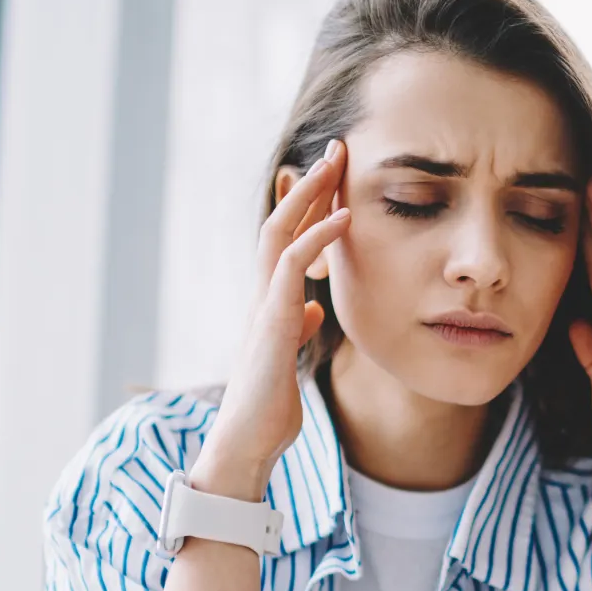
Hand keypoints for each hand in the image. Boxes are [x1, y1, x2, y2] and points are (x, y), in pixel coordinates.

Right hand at [192, 140, 348, 499]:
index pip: (284, 240)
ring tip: (337, 163)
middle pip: (279, 223)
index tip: (329, 174)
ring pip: (279, 234)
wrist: (247, 443)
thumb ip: (298, 325)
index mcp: (269, 302)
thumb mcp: (291, 356)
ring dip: (309, 195)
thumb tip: (315, 308)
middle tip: (336, 147)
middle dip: (308, 184)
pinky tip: (344, 218)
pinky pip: (292, 269)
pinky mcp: (272, 325)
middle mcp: (261, 297)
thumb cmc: (269, 405)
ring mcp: (264, 307)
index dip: (305, 205)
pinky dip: (318, 239)